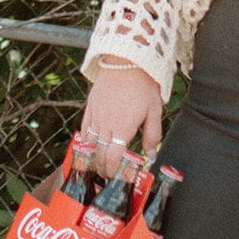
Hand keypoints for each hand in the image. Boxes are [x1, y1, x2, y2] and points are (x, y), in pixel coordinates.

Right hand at [81, 63, 163, 178]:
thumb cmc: (143, 85)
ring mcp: (95, 116)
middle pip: (99, 156)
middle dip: (103, 170)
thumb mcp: (155, 110)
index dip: (114, 172)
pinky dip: (85, 142)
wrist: (126, 59)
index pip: (113, 159)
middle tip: (109, 177)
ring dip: (93, 159)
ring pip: (89, 145)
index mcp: (123, 128)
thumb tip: (151, 156)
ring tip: (98, 167)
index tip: (117, 178)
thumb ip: (152, 135)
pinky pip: (83, 130)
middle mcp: (106, 124)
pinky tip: (89, 148)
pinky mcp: (89, 107)